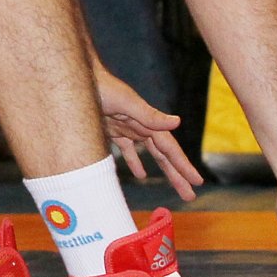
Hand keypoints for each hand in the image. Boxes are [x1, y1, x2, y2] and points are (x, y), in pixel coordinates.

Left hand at [93, 62, 201, 200]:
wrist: (78, 80)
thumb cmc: (102, 87)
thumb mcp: (126, 102)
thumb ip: (150, 115)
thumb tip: (177, 122)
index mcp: (147, 122)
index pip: (169, 149)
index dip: (183, 166)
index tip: (197, 181)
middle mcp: (141, 127)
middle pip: (163, 155)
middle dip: (177, 175)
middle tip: (190, 196)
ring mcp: (128, 129)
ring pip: (150, 155)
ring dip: (163, 171)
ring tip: (176, 188)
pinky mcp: (113, 131)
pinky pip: (128, 150)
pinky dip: (135, 162)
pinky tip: (141, 175)